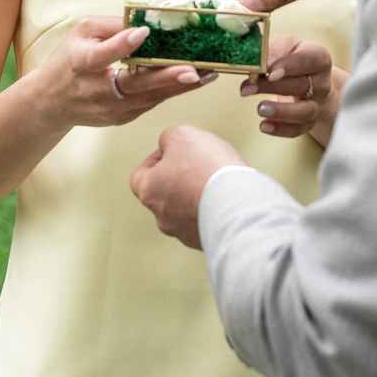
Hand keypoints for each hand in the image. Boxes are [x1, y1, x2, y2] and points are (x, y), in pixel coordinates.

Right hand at [26, 16, 212, 131]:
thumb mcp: (82, 33)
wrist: (53, 102)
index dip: (122, 45)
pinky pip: (151, 103)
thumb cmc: (69, 60)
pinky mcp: (122, 118)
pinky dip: (171, 92)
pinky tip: (192, 81)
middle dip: (166, 78)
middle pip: (134, 85)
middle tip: (193, 70)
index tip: (143, 33)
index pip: (103, 55)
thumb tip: (147, 20)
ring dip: (180, 86)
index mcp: (82, 63)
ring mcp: (111, 109)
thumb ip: (113, 25)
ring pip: (150, 98)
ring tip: (207, 73)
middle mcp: (97, 90)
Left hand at [130, 125, 248, 248]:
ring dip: (196, 195)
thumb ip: (169, 138)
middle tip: (198, 165)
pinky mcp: (206, 241)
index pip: (139, 176)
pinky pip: (206, 222)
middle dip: (179, 178)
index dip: (155, 160)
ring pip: (185, 210)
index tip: (171, 152)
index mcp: (149, 192)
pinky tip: (227, 197)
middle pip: (164, 193)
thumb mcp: (182, 135)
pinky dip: (213, 210)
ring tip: (216, 181)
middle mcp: (163, 217)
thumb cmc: (207, 170)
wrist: (237, 205)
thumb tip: (169, 146)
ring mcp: (185, 232)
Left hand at [240, 35, 344, 143]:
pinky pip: (298, 129)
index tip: (268, 71)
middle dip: (272, 87)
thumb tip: (258, 61)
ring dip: (281, 112)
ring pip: (303, 111)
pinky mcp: (310, 122)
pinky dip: (281, 130)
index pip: (307, 61)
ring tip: (260, 109)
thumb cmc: (295, 58)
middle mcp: (322, 83)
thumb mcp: (286, 45)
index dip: (288, 66)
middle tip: (247, 87)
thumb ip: (273, 49)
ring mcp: (318, 104)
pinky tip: (264, 126)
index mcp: (319, 58)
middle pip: (300, 86)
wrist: (314, 79)